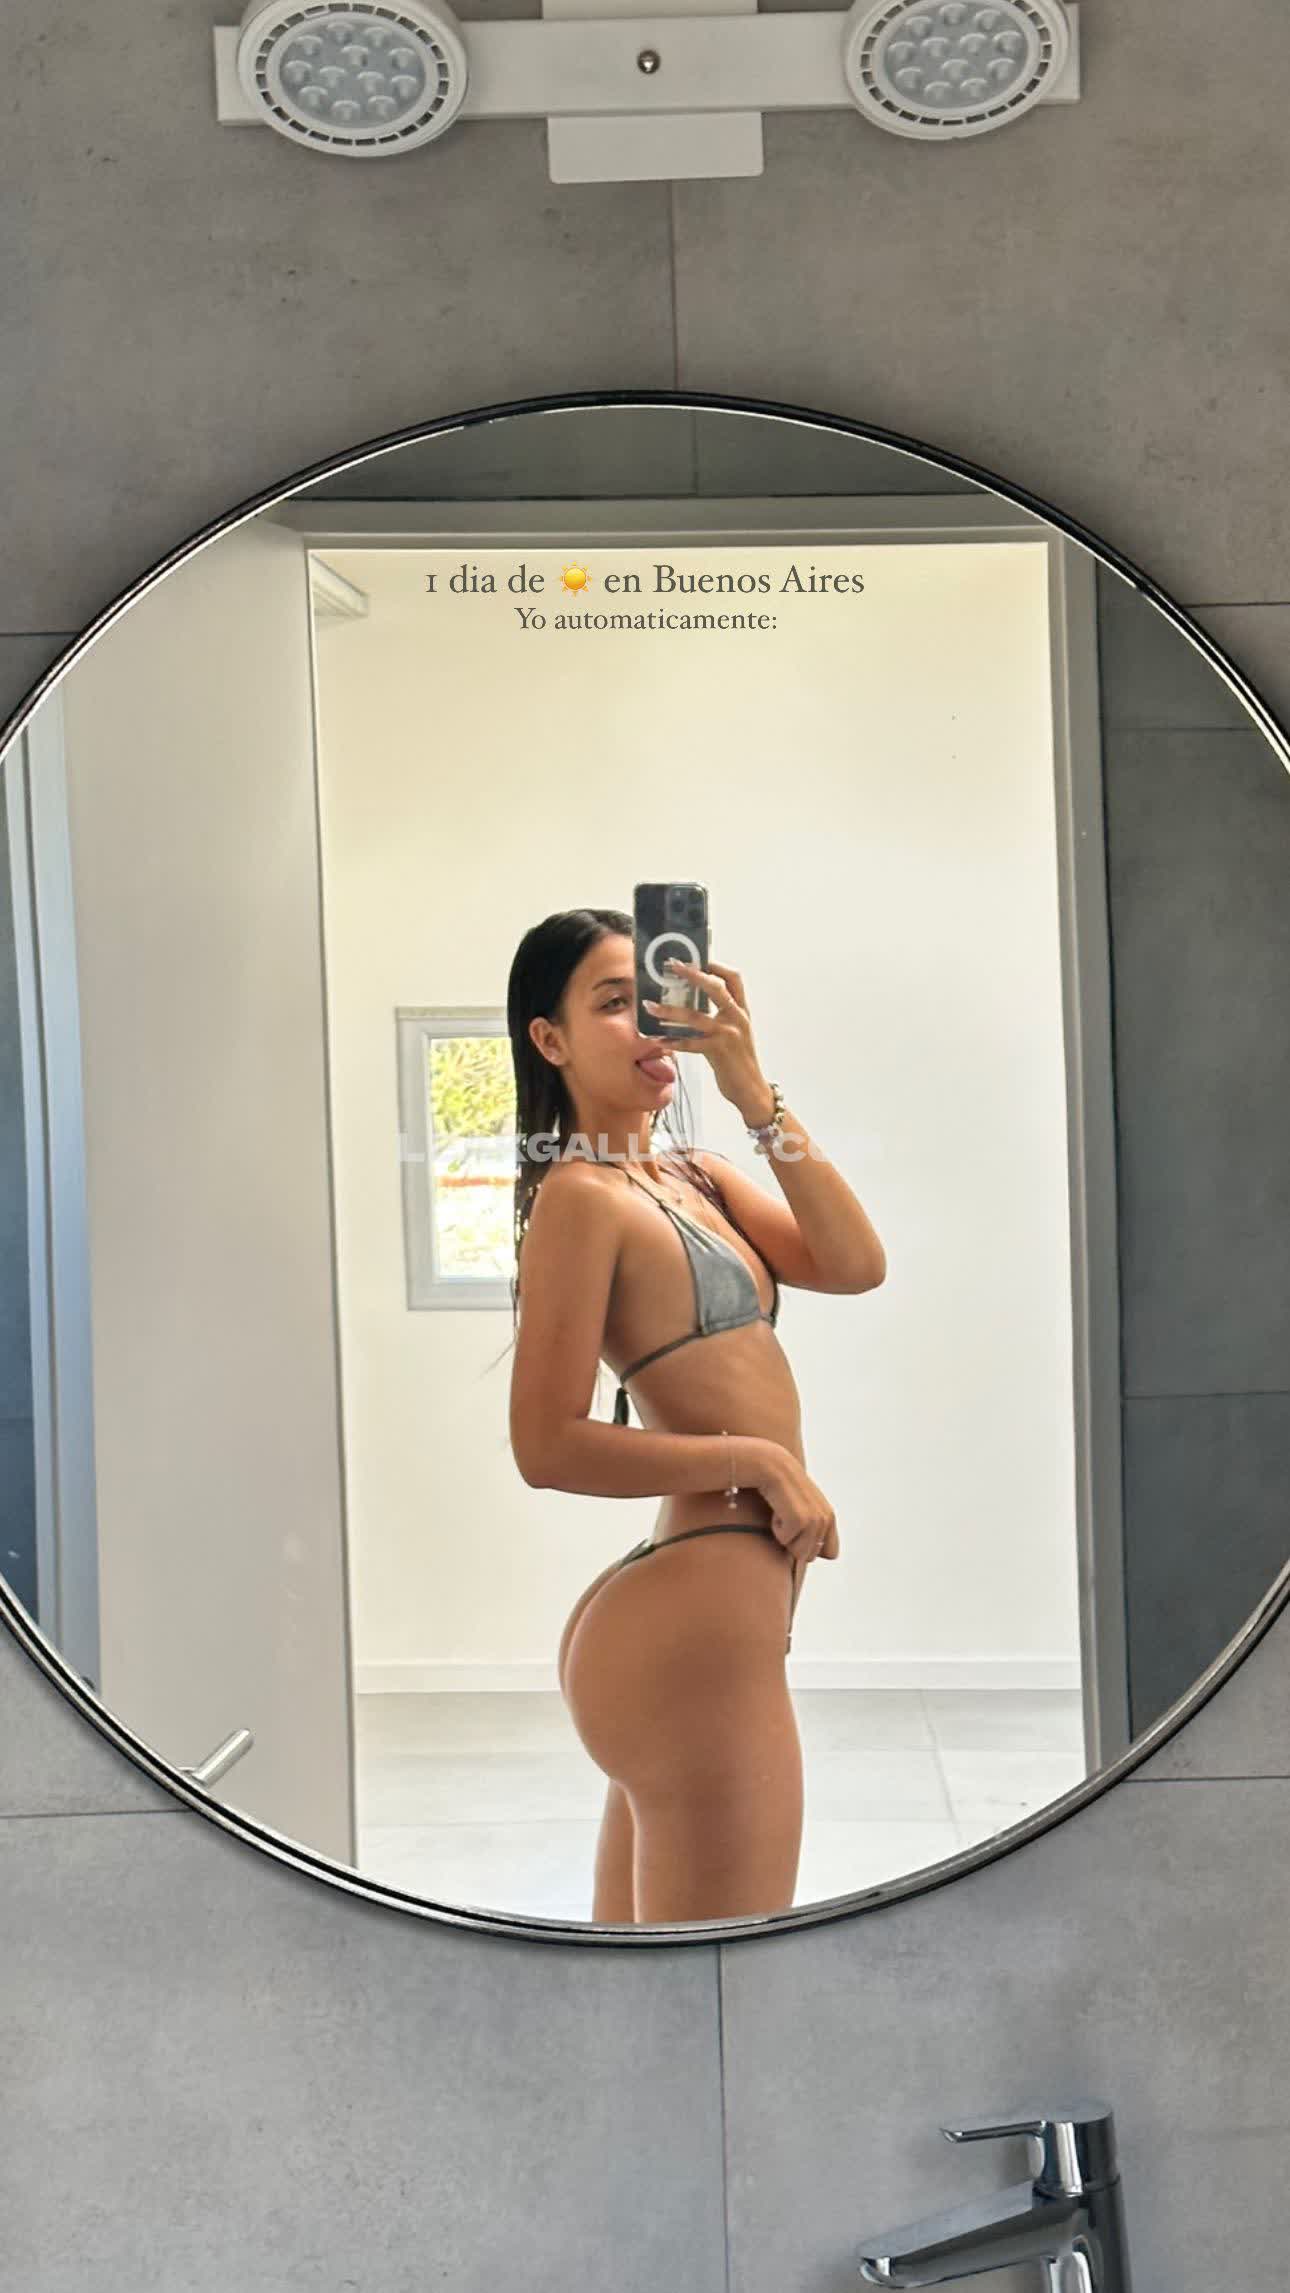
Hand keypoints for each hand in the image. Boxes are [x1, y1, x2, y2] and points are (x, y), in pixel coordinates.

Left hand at [641, 956, 773, 1122]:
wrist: (751, 1089)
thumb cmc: (739, 1060)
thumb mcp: (736, 1032)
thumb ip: (722, 1015)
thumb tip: (695, 1001)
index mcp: (742, 1011)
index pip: (734, 979)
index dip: (716, 966)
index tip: (697, 959)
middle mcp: (738, 1018)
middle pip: (715, 989)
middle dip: (693, 975)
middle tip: (672, 966)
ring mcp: (729, 1034)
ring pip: (696, 1017)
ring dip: (670, 1011)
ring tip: (650, 1007)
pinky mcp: (719, 1052)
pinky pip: (690, 1044)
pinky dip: (672, 1042)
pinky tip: (658, 1041)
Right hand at [748, 1442, 838, 1566]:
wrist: (769, 1464)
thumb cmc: (779, 1488)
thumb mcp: (800, 1506)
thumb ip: (810, 1528)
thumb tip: (811, 1554)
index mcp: (830, 1516)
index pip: (831, 1553)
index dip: (809, 1547)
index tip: (795, 1525)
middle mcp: (827, 1518)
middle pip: (810, 1556)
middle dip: (793, 1543)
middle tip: (785, 1516)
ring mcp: (816, 1519)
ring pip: (798, 1552)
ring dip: (783, 1536)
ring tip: (781, 1512)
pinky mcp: (801, 1519)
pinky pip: (784, 1541)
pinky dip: (775, 1529)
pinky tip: (775, 1508)